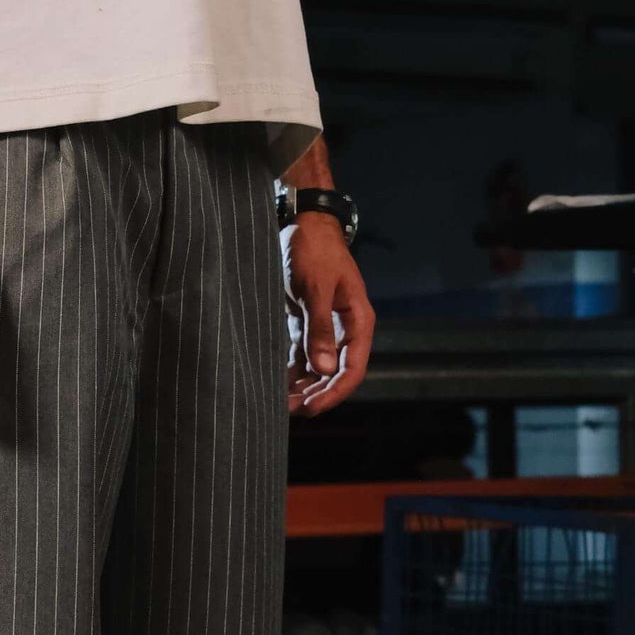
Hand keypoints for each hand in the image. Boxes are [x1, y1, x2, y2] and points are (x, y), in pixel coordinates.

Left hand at [284, 214, 374, 415]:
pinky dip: (292, 371)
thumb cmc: (314, 250)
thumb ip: (320, 329)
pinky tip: (276, 385)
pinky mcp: (307, 323)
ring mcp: (327, 327)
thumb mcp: (316, 288)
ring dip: (302, 387)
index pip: (352, 368)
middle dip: (314, 394)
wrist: (303, 223)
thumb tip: (325, 369)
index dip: (333, 392)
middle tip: (288, 411)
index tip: (311, 408)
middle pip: (335, 373)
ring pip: (318, 367)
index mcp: (357, 321)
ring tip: (279, 404)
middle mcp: (345, 329)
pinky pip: (303, 355)